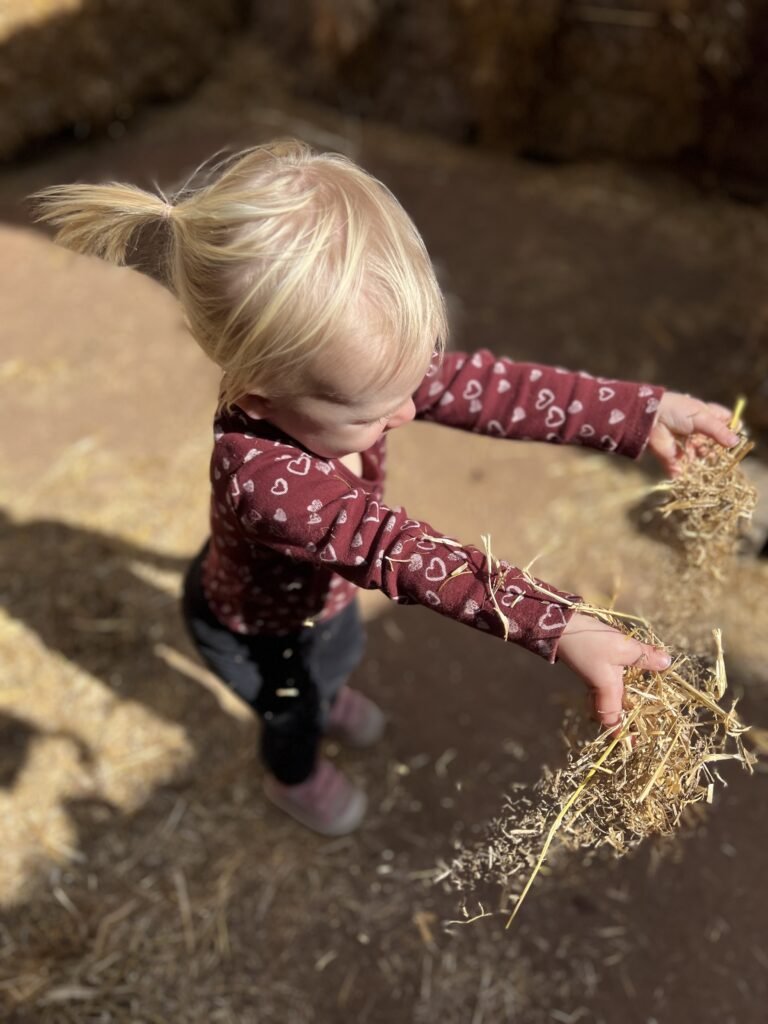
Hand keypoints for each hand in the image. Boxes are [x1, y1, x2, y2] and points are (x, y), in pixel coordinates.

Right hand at [556, 612, 670, 729]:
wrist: (562, 628)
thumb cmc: (591, 642)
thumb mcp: (622, 648)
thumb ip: (644, 656)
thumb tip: (667, 663)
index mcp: (608, 690)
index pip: (612, 720)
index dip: (621, 734)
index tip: (633, 745)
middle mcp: (600, 687)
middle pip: (610, 712)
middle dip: (623, 721)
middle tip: (639, 726)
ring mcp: (595, 676)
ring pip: (610, 697)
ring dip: (623, 704)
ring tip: (638, 704)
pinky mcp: (593, 664)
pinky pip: (608, 683)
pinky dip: (619, 686)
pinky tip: (629, 677)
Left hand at [648, 392, 738, 476]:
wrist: (650, 418)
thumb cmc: (677, 411)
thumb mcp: (702, 417)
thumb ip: (719, 431)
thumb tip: (735, 442)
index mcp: (705, 416)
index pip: (724, 423)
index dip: (730, 430)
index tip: (734, 438)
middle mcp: (696, 431)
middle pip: (713, 444)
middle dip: (715, 450)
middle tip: (716, 450)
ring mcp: (685, 445)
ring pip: (699, 458)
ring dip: (701, 460)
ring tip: (700, 456)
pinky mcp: (672, 457)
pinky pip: (680, 469)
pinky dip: (681, 472)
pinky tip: (684, 471)